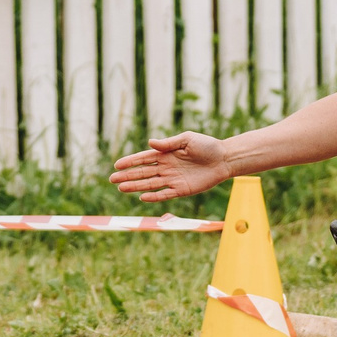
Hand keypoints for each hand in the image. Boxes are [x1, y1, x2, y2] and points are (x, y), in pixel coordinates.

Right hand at [110, 132, 228, 201]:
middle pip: (143, 173)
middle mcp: (167, 167)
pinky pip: (165, 194)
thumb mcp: (187, 139)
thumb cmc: (207, 146)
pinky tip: (142, 197)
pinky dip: (154, 197)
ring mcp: (173, 179)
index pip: (144, 159)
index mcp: (166, 154)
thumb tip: (150, 143)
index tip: (116, 165)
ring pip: (150, 184)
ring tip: (121, 188)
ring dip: (135, 186)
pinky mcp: (182, 190)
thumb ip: (169, 143)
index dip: (130, 162)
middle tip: (112, 179)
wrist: (224, 159)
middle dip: (128, 176)